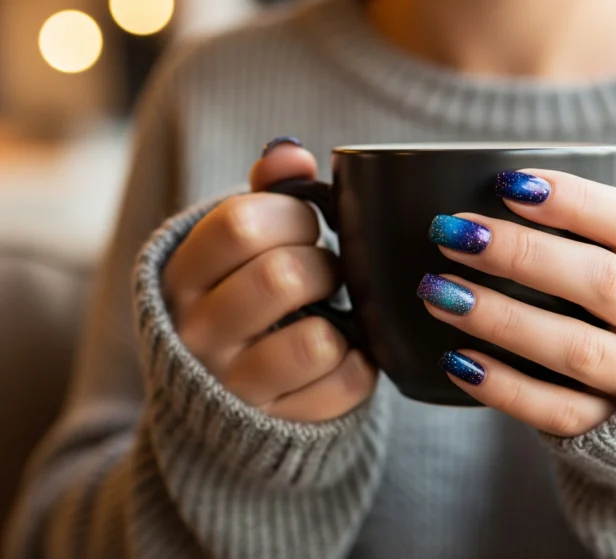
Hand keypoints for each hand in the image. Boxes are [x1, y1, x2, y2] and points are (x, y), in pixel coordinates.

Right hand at [162, 138, 376, 421]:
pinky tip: (341, 356)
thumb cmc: (241, 302)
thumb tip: (290, 152)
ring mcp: (235, 387)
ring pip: (316, 341)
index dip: (293, 215)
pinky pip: (346, 382)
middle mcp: (197, 334)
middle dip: (323, 266)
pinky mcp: (281, 423)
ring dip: (342, 319)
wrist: (220, 404)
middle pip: (284, 277)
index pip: (239, 223)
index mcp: (181, 277)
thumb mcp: (234, 249)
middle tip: (323, 274)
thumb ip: (263, 195)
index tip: (305, 225)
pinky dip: (360, 364)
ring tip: (330, 315)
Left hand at [420, 170, 615, 436]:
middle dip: (522, 254)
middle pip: (602, 283)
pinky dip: (505, 388)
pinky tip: (456, 361)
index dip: (576, 201)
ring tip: (437, 293)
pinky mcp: (612, 429)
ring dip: (503, 318)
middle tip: (451, 233)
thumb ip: (589, 234)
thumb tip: (491, 191)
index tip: (507, 184)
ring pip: (576, 348)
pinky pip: (558, 411)